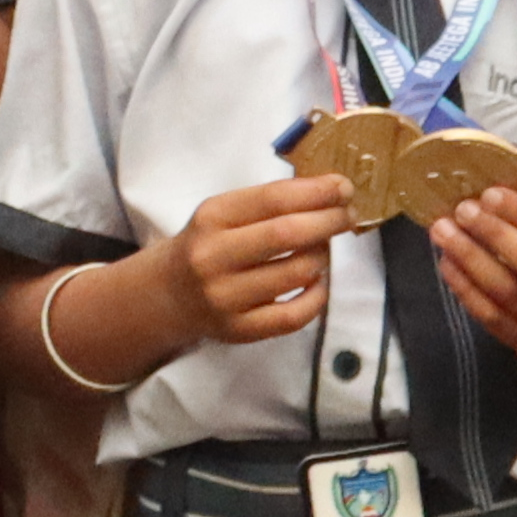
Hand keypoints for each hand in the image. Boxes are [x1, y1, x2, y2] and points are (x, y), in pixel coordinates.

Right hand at [159, 171, 361, 348]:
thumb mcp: (222, 214)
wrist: (168, 295)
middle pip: (286, 234)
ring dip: (322, 257)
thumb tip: (329, 192)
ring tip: (324, 248)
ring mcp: (225, 297)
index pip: (273, 199)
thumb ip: (267, 203)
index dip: (316, 192)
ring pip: (295, 274)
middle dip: (328, 221)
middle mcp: (213, 257)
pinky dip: (317, 297)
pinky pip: (293, 315)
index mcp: (212, 218)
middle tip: (348, 216)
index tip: (344, 187)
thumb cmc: (207, 246)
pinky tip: (318, 282)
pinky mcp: (238, 330)